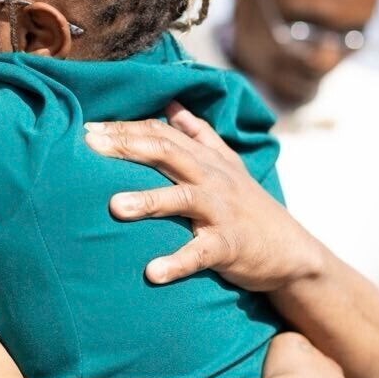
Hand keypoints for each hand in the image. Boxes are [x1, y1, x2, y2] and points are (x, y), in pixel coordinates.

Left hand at [84, 102, 321, 289]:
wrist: (291, 251)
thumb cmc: (249, 207)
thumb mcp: (228, 164)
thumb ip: (199, 134)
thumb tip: (173, 105)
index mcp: (205, 159)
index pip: (160, 133)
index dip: (125, 128)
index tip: (87, 129)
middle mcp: (212, 178)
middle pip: (166, 153)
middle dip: (127, 147)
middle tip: (88, 145)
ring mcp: (222, 211)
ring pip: (182, 198)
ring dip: (149, 201)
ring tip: (114, 206)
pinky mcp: (230, 245)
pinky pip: (201, 253)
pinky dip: (177, 262)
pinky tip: (152, 273)